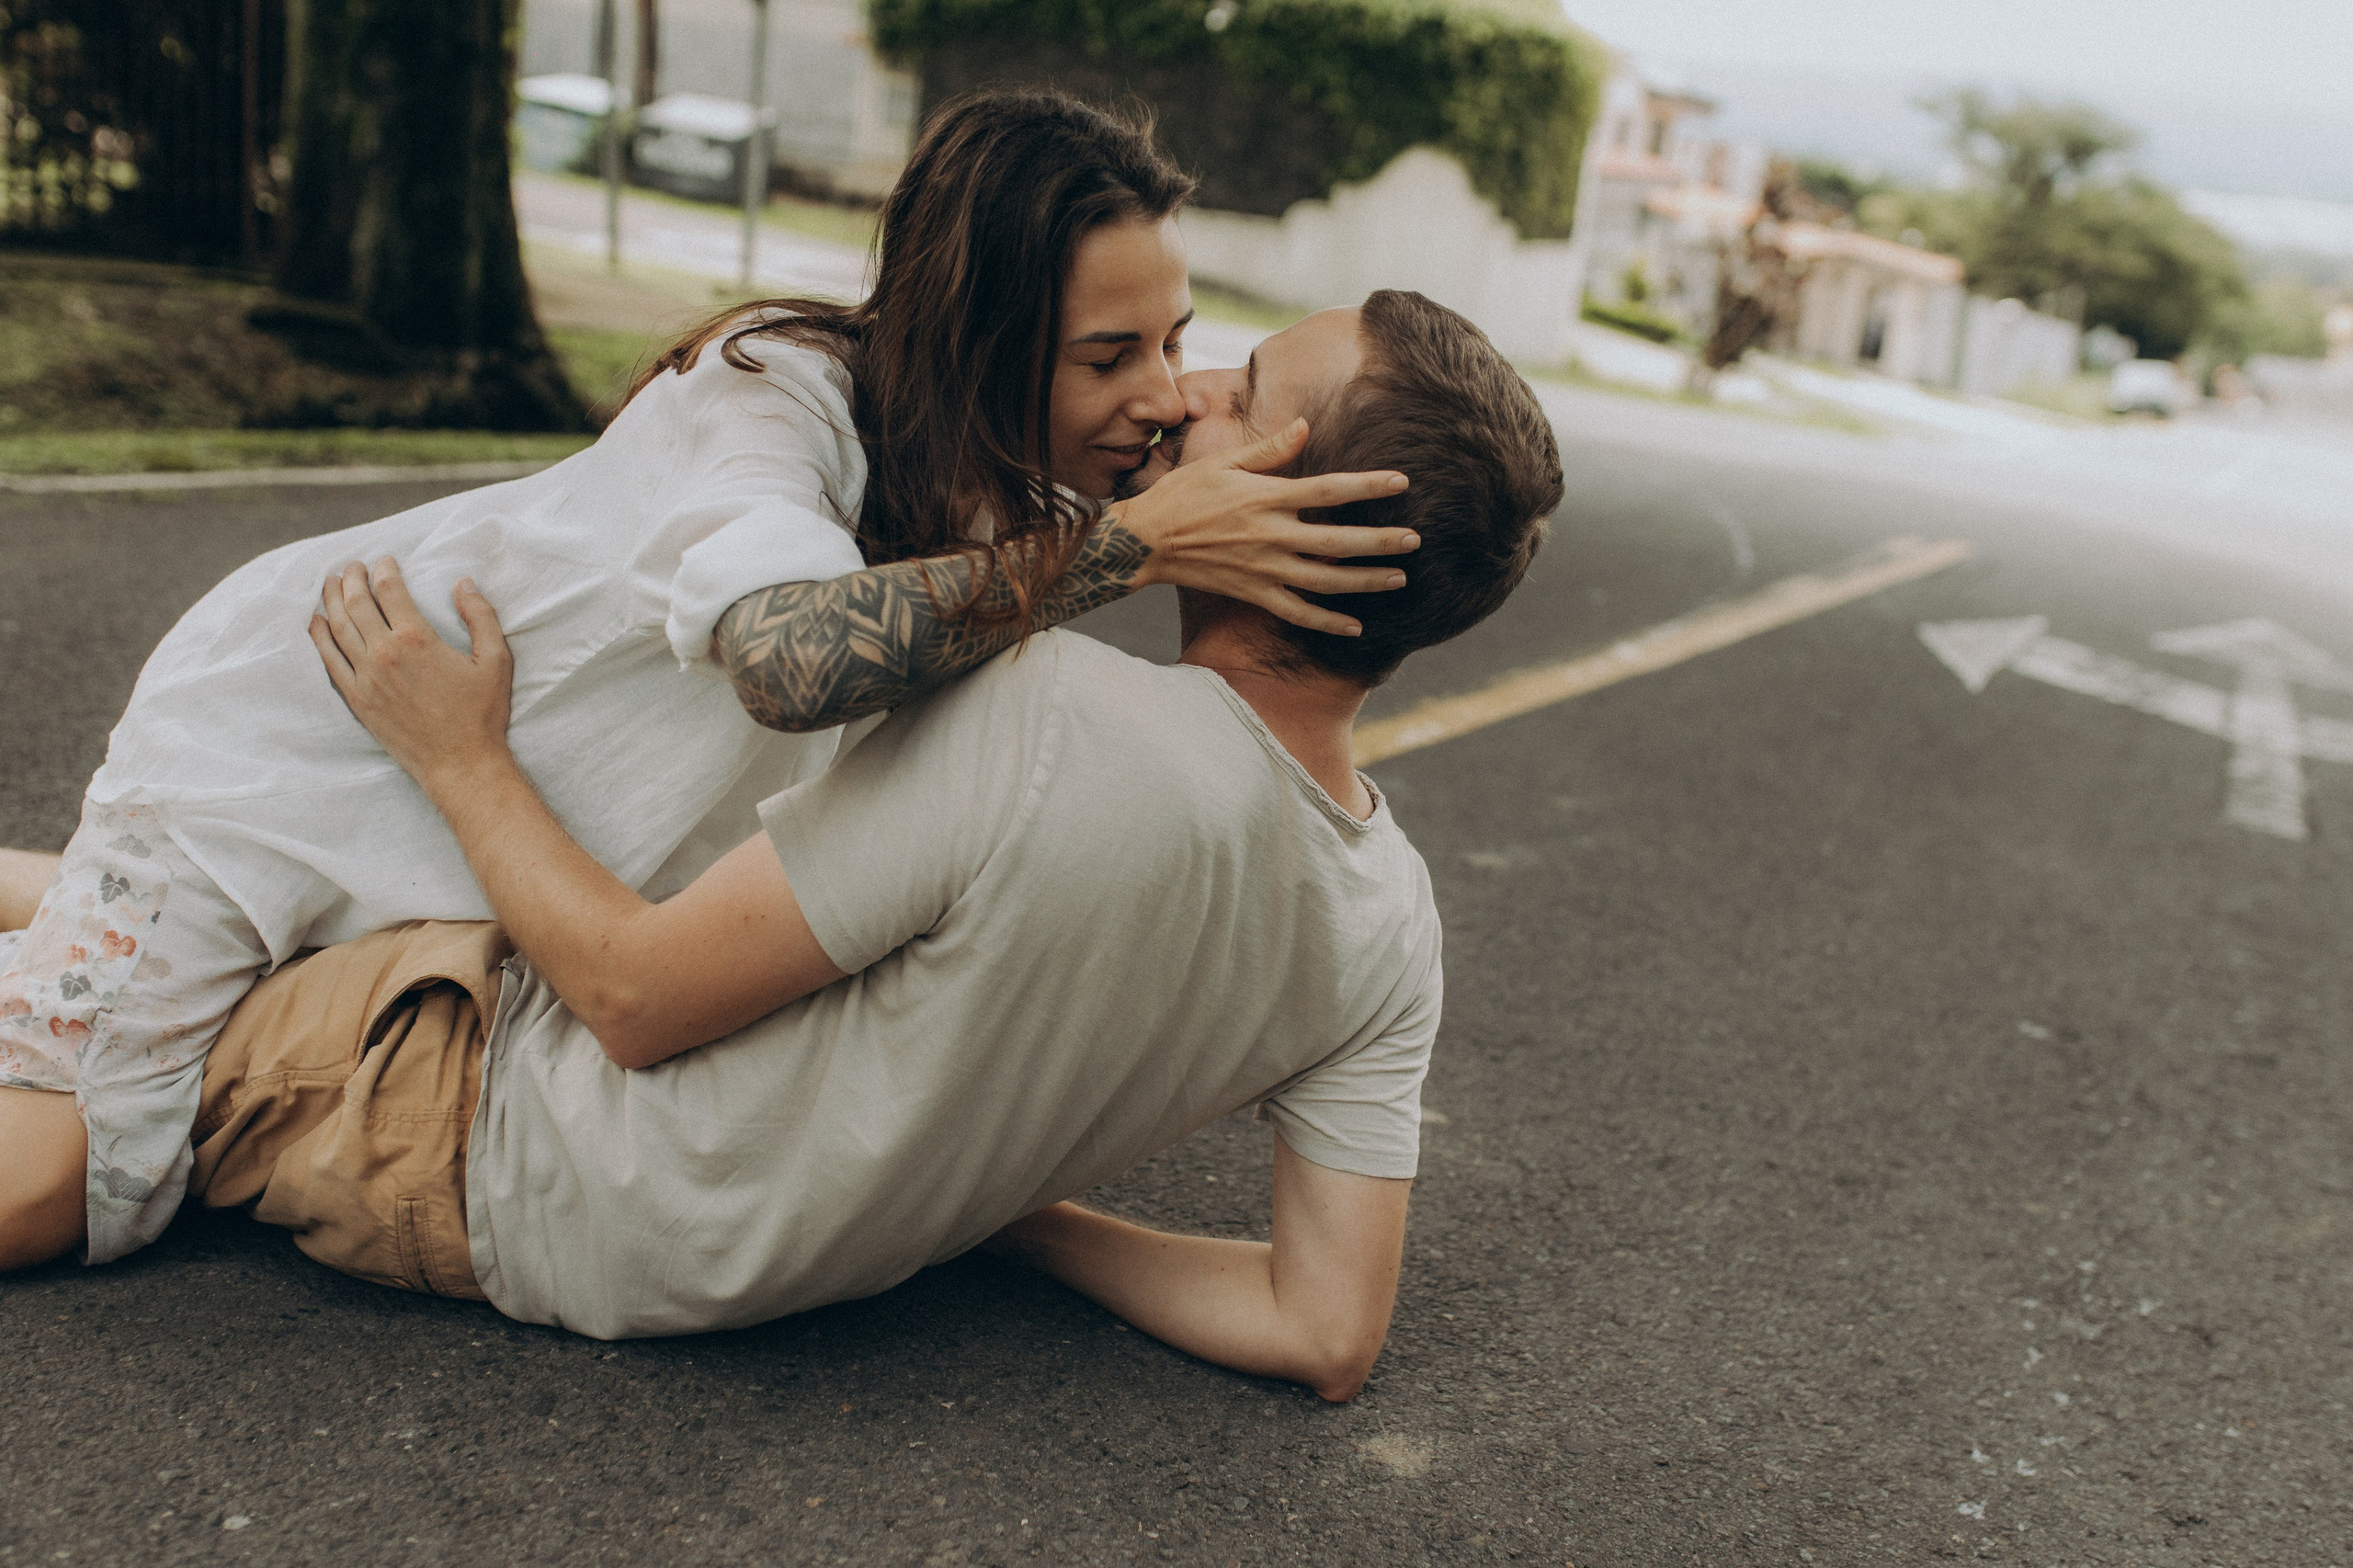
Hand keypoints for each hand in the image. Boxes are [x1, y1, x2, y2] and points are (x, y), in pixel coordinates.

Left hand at [309, 558, 514, 790]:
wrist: (460, 763)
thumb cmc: (482, 715)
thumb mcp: (496, 661)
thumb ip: (481, 617)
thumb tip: (464, 584)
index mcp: (417, 639)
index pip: (390, 590)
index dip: (384, 569)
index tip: (384, 561)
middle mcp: (385, 653)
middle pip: (357, 603)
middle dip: (351, 578)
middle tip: (352, 566)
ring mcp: (366, 677)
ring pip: (338, 627)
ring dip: (331, 600)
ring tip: (330, 583)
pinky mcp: (357, 699)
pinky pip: (329, 660)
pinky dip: (319, 637)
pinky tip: (315, 622)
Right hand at [1114, 419, 1415, 636]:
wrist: (1146, 541)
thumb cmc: (1183, 494)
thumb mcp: (1222, 462)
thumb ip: (1268, 449)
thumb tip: (1305, 426)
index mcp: (1266, 498)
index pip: (1327, 490)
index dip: (1367, 486)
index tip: (1402, 483)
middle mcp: (1271, 535)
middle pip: (1337, 542)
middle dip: (1380, 543)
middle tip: (1415, 541)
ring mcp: (1264, 568)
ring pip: (1326, 581)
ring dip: (1365, 582)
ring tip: (1399, 579)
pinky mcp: (1254, 593)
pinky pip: (1297, 612)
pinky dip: (1327, 622)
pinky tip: (1355, 626)